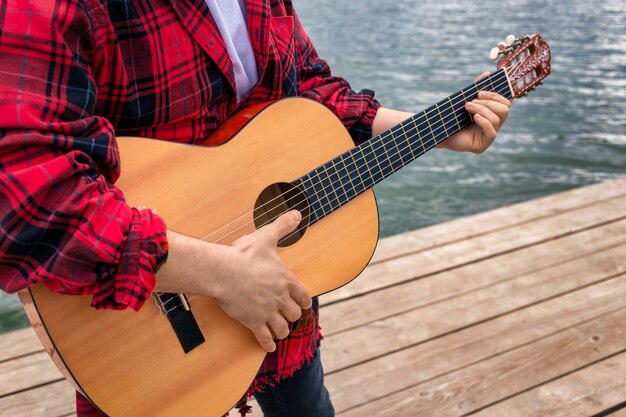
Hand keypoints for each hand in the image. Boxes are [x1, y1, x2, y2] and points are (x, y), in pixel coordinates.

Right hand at [212, 210, 311, 352]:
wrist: (223, 271)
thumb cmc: (244, 254)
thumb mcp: (267, 236)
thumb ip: (283, 226)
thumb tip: (297, 213)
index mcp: (285, 279)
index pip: (302, 295)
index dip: (304, 300)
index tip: (304, 304)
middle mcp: (279, 298)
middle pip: (294, 313)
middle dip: (292, 315)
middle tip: (289, 316)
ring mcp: (267, 311)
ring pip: (282, 328)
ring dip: (282, 330)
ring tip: (280, 332)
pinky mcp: (253, 321)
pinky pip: (264, 338)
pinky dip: (267, 344)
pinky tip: (269, 347)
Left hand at [437, 72, 511, 152]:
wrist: (438, 132)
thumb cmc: (452, 117)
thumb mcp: (466, 101)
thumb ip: (477, 89)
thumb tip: (487, 73)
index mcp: (492, 114)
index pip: (505, 103)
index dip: (497, 95)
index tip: (480, 91)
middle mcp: (493, 126)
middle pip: (505, 109)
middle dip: (490, 101)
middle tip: (474, 98)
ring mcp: (489, 137)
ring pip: (497, 119)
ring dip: (482, 109)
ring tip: (468, 106)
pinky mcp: (483, 146)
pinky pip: (491, 131)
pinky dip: (483, 121)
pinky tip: (474, 117)